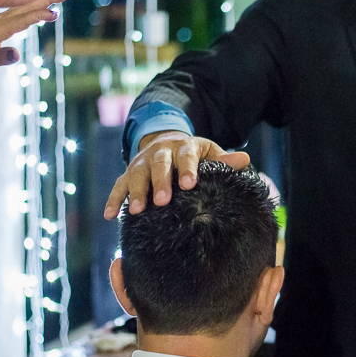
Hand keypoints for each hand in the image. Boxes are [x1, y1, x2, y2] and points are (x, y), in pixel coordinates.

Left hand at [0, 0, 65, 82]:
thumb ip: (0, 58)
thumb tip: (17, 54)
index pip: (18, 21)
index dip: (35, 16)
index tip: (52, 12)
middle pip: (25, 9)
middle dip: (44, 1)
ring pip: (24, 8)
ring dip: (42, 1)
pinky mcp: (0, 22)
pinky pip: (20, 12)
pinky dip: (33, 7)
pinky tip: (44, 6)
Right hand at [103, 130, 250, 217]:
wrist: (165, 140)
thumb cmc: (192, 153)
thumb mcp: (208, 151)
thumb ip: (224, 158)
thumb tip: (246, 159)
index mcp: (182, 146)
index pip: (186, 156)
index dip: (187, 169)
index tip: (189, 184)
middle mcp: (159, 152)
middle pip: (158, 165)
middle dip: (159, 182)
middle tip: (162, 201)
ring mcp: (141, 163)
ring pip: (135, 175)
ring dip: (135, 192)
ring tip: (137, 211)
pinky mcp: (128, 173)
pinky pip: (118, 186)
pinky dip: (113, 199)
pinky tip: (109, 216)